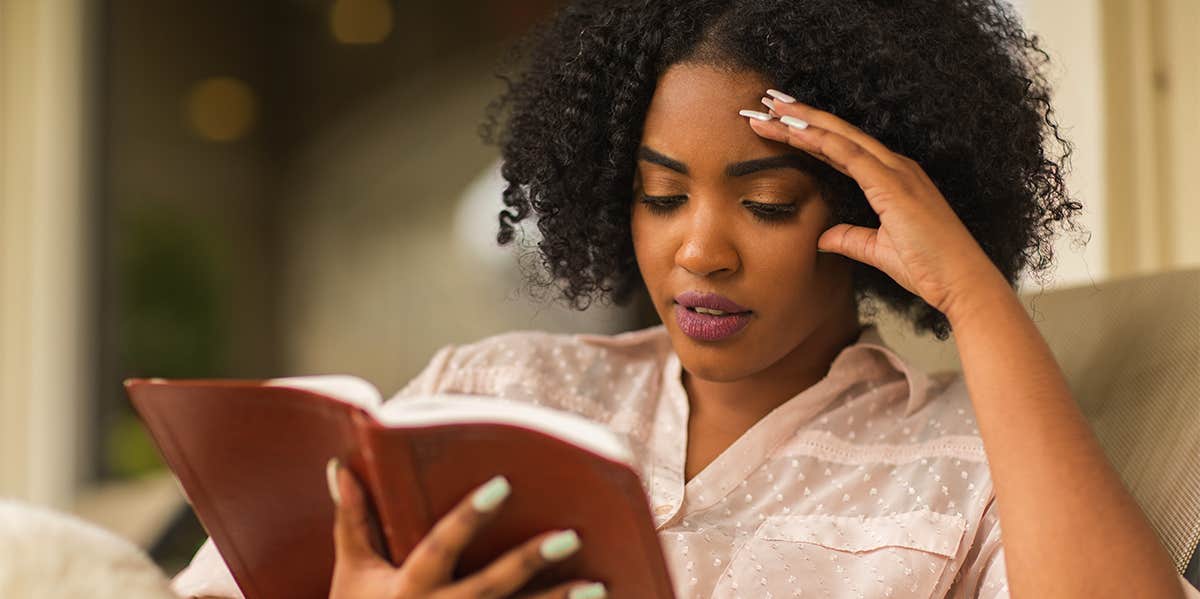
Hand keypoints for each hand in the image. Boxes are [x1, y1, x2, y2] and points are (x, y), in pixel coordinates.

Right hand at [326, 460, 606, 598]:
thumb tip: (340, 466)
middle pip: (490, 587)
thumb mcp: (352, 570)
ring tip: (598, 586)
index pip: (441, 545)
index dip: (469, 516)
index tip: (502, 484)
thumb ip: (352, 519)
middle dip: (529, 562)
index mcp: (408, 586)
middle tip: (570, 536)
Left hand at [747, 90, 1008, 320]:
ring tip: (772, 106)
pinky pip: (851, 155)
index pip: (842, 149)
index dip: (810, 134)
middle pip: (838, 134)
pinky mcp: (894, 185)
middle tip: (768, 100)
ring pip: (840, 136)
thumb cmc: (929, 268)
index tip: (780, 123)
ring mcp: (897, 172)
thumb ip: (851, 239)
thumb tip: (824, 237)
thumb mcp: (878, 252)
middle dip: (801, 116)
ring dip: (804, 120)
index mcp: (892, 179)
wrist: (962, 282)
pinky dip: (821, 140)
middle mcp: (896, 167)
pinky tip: (795, 130)